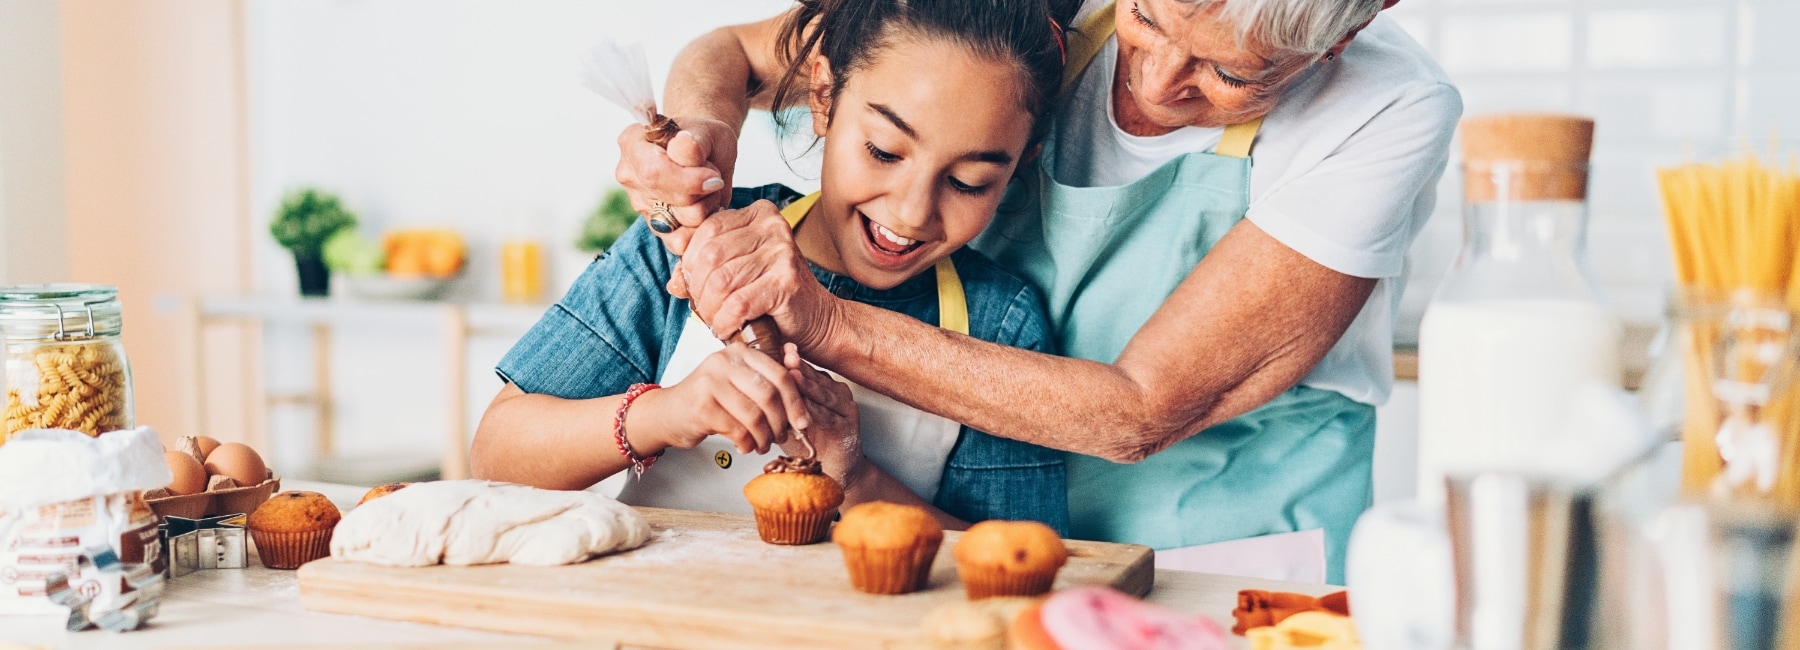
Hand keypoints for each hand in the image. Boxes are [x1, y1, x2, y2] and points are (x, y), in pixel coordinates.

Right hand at [615, 117, 738, 255]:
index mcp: (632, 143)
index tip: (714, 176)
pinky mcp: (655, 227)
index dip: (689, 180)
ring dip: (705, 208)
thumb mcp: (706, 131)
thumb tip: (681, 149)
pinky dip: (700, 229)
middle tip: (712, 177)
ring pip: (678, 222)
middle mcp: (629, 175)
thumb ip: (694, 142)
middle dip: (701, 192)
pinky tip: (705, 209)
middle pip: (668, 199)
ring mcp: (640, 203)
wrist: (707, 154)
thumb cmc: (704, 139)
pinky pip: (679, 241)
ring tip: (706, 190)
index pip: (653, 171)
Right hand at [637, 343, 809, 455]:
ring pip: (755, 416)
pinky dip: (747, 444)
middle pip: (769, 394)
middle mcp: (724, 362)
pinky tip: (745, 446)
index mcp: (739, 352)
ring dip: (764, 437)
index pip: (779, 374)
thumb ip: (766, 384)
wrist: (666, 414)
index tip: (802, 422)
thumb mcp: (738, 385)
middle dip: (781, 422)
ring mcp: (710, 382)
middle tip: (782, 437)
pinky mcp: (701, 406)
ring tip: (762, 445)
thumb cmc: (708, 401)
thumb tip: (804, 392)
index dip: (796, 401)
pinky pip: (738, 430)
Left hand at [681, 202, 842, 352]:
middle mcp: (773, 226)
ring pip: (721, 281)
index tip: (694, 285)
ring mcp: (782, 252)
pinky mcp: (786, 282)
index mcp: (759, 214)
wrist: (816, 320)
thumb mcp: (736, 272)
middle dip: (698, 288)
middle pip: (710, 255)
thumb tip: (674, 281)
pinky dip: (725, 322)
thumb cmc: (773, 296)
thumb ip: (704, 269)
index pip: (706, 230)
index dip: (690, 262)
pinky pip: (738, 303)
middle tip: (704, 308)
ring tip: (715, 320)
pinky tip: (727, 329)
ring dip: (710, 309)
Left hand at [779, 344, 866, 484]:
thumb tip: (751, 382)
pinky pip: (828, 416)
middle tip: (785, 355)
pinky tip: (803, 406)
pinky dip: (814, 411)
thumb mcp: (790, 416)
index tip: (776, 348)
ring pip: (822, 394)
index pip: (805, 370)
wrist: (836, 468)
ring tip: (791, 375)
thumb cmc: (811, 441)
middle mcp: (837, 393)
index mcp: (823, 386)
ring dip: (807, 385)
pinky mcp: (849, 426)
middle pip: (814, 378)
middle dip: (798, 368)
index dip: (791, 360)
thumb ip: (779, 400)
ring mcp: (845, 408)